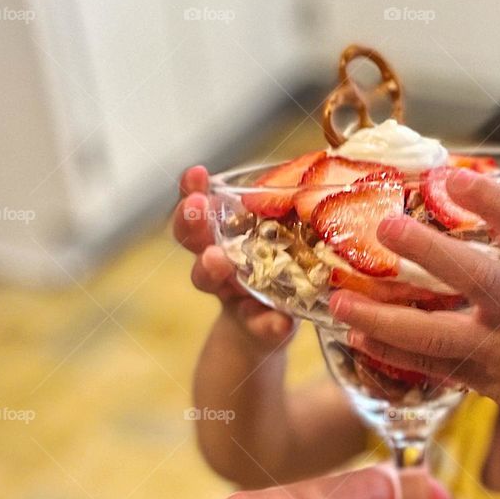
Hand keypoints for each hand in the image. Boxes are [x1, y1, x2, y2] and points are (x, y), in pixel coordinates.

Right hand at [174, 165, 293, 345]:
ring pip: (208, 279)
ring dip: (210, 268)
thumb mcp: (286, 236)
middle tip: (197, 207)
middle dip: (192, 221)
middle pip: (194, 239)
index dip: (193, 190)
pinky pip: (260, 325)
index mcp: (224, 233)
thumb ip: (288, 214)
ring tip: (215, 259)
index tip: (196, 172)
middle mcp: (219, 261)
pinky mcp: (256, 326)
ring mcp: (232, 294)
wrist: (274, 325)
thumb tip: (307, 184)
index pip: (201, 206)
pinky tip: (280, 321)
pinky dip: (269, 324)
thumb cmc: (280, 267)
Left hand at [328, 172, 499, 443]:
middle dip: (430, 253)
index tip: (454, 176)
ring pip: (439, 336)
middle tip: (386, 225)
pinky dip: (391, 353)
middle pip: (479, 280)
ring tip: (339, 299)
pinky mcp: (481, 379)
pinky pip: (429, 367)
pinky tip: (354, 336)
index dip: (493, 202)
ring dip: (385, 320)